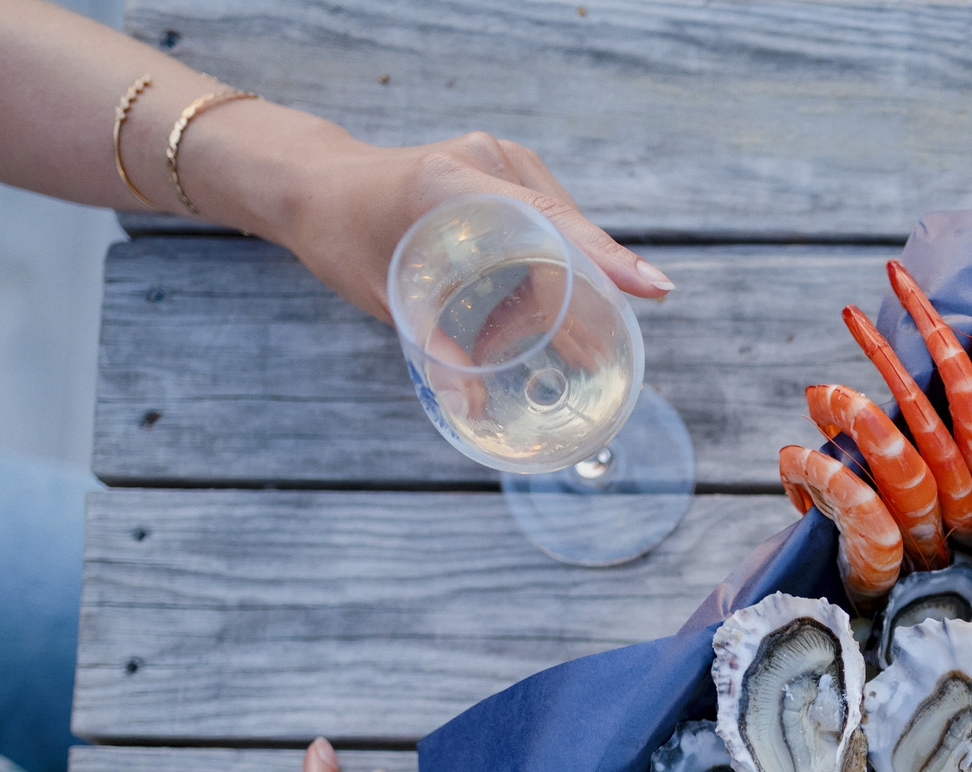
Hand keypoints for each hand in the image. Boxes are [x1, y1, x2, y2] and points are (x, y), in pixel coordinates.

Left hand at [183, 107, 674, 319]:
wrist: (319, 188)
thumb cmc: (344, 237)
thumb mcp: (384, 298)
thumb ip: (433, 350)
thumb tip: (471, 409)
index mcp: (452, 182)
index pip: (548, 222)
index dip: (604, 260)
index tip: (652, 290)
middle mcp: (488, 161)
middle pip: (565, 237)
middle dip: (582, 301)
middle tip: (592, 358)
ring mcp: (503, 163)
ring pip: (561, 238)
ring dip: (552, 296)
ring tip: (515, 341)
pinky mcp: (508, 174)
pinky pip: (548, 230)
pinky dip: (541, 277)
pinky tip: (516, 316)